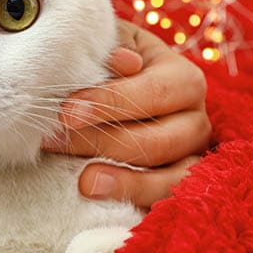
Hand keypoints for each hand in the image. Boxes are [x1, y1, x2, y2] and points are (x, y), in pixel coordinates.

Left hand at [43, 20, 210, 206]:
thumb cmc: (108, 68)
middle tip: (57, 141)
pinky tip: (102, 200)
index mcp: (184, 80)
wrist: (109, 100)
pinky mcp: (175, 190)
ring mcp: (189, 159)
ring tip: (85, 183)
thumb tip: (125, 61)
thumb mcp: (110, 49)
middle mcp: (195, 121)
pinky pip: (165, 203)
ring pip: (171, 178)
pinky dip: (136, 202)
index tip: (66, 112)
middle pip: (162, 140)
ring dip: (127, 182)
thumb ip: (114, 49)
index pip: (156, 92)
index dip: (111, 102)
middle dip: (105, 142)